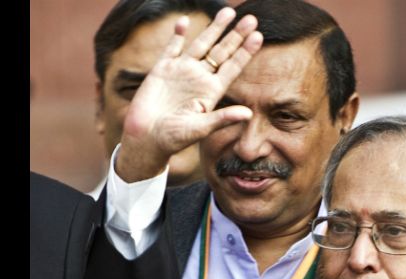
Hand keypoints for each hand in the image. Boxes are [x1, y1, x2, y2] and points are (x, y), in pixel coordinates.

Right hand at [116, 7, 262, 181]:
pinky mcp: (162, 69)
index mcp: (212, 92)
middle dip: (236, 35)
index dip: (245, 52)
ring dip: (214, 29)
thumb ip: (222, 118)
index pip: (233, 68)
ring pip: (201, 45)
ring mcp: (181, 72)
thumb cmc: (174, 138)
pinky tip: (186, 21)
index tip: (258, 37)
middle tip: (251, 18)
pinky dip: (178, 35)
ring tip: (228, 11)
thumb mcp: (201, 129)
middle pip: (221, 52)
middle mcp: (200, 79)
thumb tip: (248, 114)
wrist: (146, 138)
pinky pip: (172, 48)